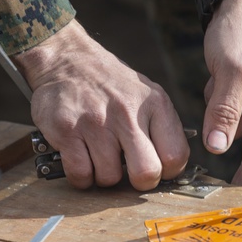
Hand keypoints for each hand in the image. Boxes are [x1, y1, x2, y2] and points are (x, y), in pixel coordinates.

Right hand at [13, 20, 188, 190]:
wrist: (66, 59)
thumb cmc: (111, 85)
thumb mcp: (146, 95)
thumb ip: (161, 128)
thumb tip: (172, 169)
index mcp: (155, 104)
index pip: (175, 156)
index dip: (166, 172)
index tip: (155, 168)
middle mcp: (127, 112)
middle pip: (146, 173)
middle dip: (138, 182)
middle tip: (129, 173)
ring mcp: (95, 121)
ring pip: (109, 179)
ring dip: (104, 176)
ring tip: (100, 157)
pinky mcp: (66, 130)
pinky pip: (80, 175)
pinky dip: (81, 177)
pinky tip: (82, 160)